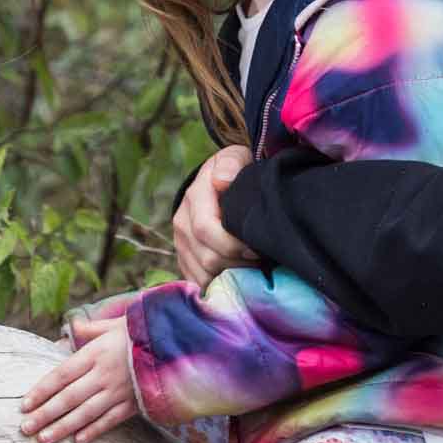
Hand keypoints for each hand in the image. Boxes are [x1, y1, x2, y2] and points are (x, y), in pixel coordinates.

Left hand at [19, 317, 136, 442]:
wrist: (178, 342)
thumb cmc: (143, 332)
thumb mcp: (116, 324)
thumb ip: (92, 329)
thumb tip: (73, 327)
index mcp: (95, 353)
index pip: (61, 375)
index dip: (41, 390)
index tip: (24, 404)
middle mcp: (104, 374)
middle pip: (68, 397)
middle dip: (45, 414)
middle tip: (25, 428)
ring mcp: (119, 390)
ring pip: (85, 412)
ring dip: (63, 427)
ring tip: (44, 439)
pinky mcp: (134, 402)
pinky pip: (111, 419)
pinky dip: (94, 430)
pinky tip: (79, 440)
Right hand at [173, 145, 256, 288]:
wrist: (216, 182)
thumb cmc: (233, 171)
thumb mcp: (234, 157)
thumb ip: (231, 164)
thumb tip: (222, 181)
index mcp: (194, 197)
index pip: (206, 229)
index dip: (233, 245)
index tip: (257, 248)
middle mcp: (182, 222)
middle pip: (207, 257)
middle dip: (238, 264)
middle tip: (261, 261)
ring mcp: (181, 243)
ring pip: (203, 274)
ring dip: (231, 277)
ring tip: (253, 270)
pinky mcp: (184, 259)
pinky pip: (198, 282)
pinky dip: (220, 285)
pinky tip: (239, 279)